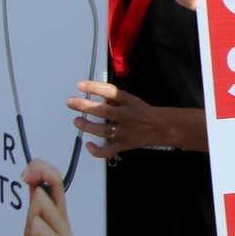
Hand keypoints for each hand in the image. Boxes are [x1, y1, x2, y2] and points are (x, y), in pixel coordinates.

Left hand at [21, 160, 79, 235]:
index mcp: (60, 226)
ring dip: (45, 230)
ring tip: (34, 219)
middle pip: (58, 216)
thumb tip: (36, 184)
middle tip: (35, 183)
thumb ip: (36, 214)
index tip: (34, 164)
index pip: (58, 195)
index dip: (49, 177)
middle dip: (47, 200)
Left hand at [67, 80, 205, 156]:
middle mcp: (127, 116)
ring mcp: (126, 131)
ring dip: (87, 126)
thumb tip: (92, 94)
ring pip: (104, 131)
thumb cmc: (143, 113)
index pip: (111, 92)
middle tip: (71, 102)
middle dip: (85, 106)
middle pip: (104, 112)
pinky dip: (97, 150)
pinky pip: (109, 150)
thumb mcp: (131, 100)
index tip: (80, 85)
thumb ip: (113, 99)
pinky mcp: (124, 144)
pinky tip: (88, 145)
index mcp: (129, 102)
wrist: (162, 127)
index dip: (95, 87)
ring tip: (77, 121)